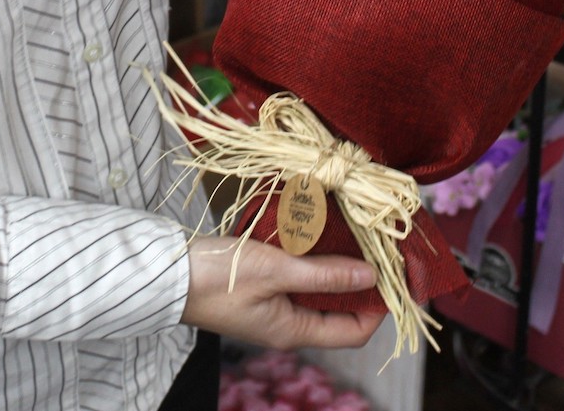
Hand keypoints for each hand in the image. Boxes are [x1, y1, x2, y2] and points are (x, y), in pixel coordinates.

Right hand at [181, 236, 383, 349]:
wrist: (169, 274)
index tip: (394, 274)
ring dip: (336, 264)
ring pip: (319, 288)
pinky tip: (319, 231)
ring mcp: (273, 304)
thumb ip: (324, 273)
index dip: (378, 307)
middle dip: (359, 280)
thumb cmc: (220, 276)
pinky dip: (312, 256)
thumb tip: (371, 277)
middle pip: (339, 308)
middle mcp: (288, 323)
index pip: (353, 332)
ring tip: (353, 233)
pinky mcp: (261, 285)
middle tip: (376, 245)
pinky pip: (298, 275)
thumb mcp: (276, 271)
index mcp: (294, 330)